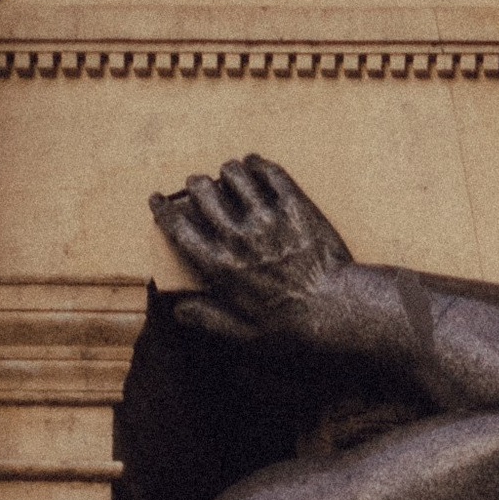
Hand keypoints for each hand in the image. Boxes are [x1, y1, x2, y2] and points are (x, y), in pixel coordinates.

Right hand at [151, 156, 355, 348]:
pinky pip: (269, 170)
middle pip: (202, 189)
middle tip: (200, 187)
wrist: (339, 311)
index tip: (158, 200)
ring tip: (231, 176)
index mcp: (219, 265)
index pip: (178, 227)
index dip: (163, 209)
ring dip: (228, 172)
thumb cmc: (293, 328)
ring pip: (233, 172)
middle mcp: (238, 235)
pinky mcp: (295, 205)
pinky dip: (258, 164)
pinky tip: (257, 167)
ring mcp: (267, 217)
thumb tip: (178, 309)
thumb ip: (209, 319)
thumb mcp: (245, 335)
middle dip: (196, 186)